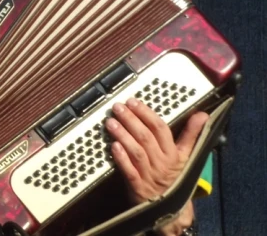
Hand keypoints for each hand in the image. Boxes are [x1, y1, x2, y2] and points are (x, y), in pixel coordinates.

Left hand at [105, 98, 206, 233]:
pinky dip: (121, 158)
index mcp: (173, 154)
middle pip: (146, 138)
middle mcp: (162, 163)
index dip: (146, 114)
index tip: (133, 102)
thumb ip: (191, 134)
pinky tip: (113, 146)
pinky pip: (129, 171)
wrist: (171, 210)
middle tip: (118, 107)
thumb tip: (202, 114)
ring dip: (123, 135)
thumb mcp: (186, 156)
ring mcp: (149, 175)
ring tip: (111, 122)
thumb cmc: (176, 177)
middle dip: (131, 120)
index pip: (160, 129)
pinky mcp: (137, 187)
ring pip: (136, 152)